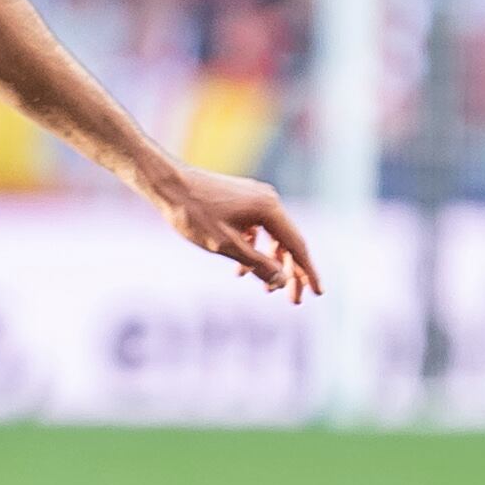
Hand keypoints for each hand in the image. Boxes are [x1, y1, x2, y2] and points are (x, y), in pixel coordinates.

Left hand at [154, 164, 321, 303]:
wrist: (166, 183)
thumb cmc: (193, 213)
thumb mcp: (226, 246)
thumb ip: (258, 265)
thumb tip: (282, 281)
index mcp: (270, 209)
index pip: (297, 246)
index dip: (308, 273)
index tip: (317, 293)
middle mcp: (268, 200)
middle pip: (287, 243)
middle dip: (290, 273)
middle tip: (293, 300)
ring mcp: (255, 198)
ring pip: (271, 237)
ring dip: (270, 263)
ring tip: (266, 289)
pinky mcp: (241, 201)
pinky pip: (256, 230)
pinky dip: (253, 250)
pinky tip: (241, 270)